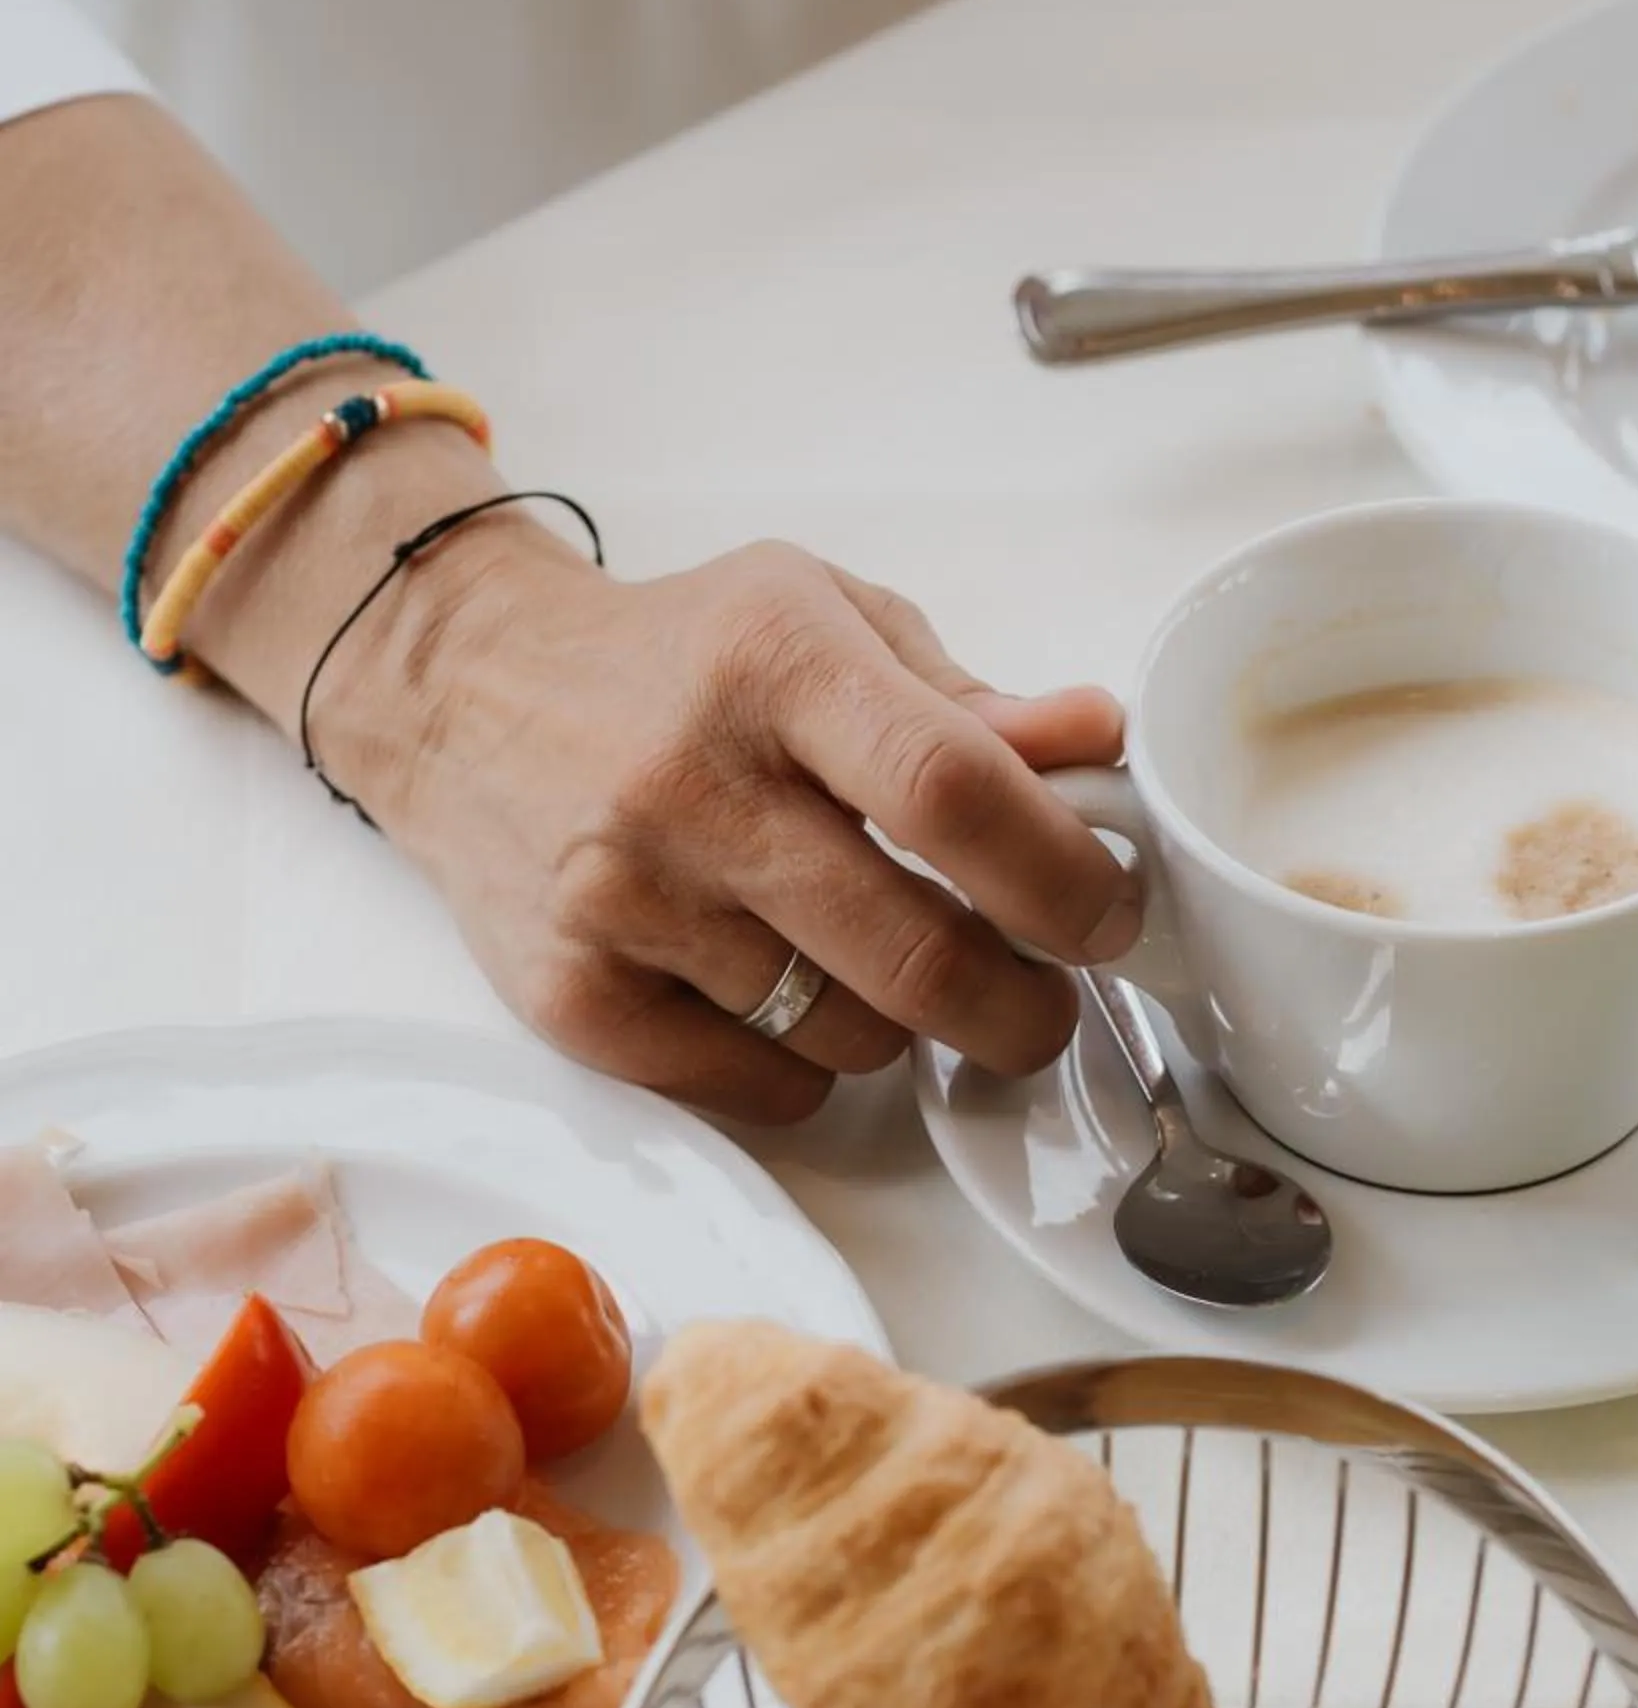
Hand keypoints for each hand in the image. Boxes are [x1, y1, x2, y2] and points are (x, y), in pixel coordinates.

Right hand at [322, 529, 1138, 1119]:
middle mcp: (689, 782)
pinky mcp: (572, 997)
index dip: (1061, 877)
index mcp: (773, 662)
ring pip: (851, 1036)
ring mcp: (623, 899)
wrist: (459, 693)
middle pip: (915, 953)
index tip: (1108, 917)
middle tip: (1041, 1001)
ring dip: (903, 1026)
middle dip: (1019, 1007)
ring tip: (880, 964)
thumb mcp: (825, 622)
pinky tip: (786, 994)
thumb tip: (1095, 750)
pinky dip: (808, 1063)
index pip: (953, 791)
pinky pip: (761, 1085)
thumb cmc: (675, 660)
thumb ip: (967, 702)